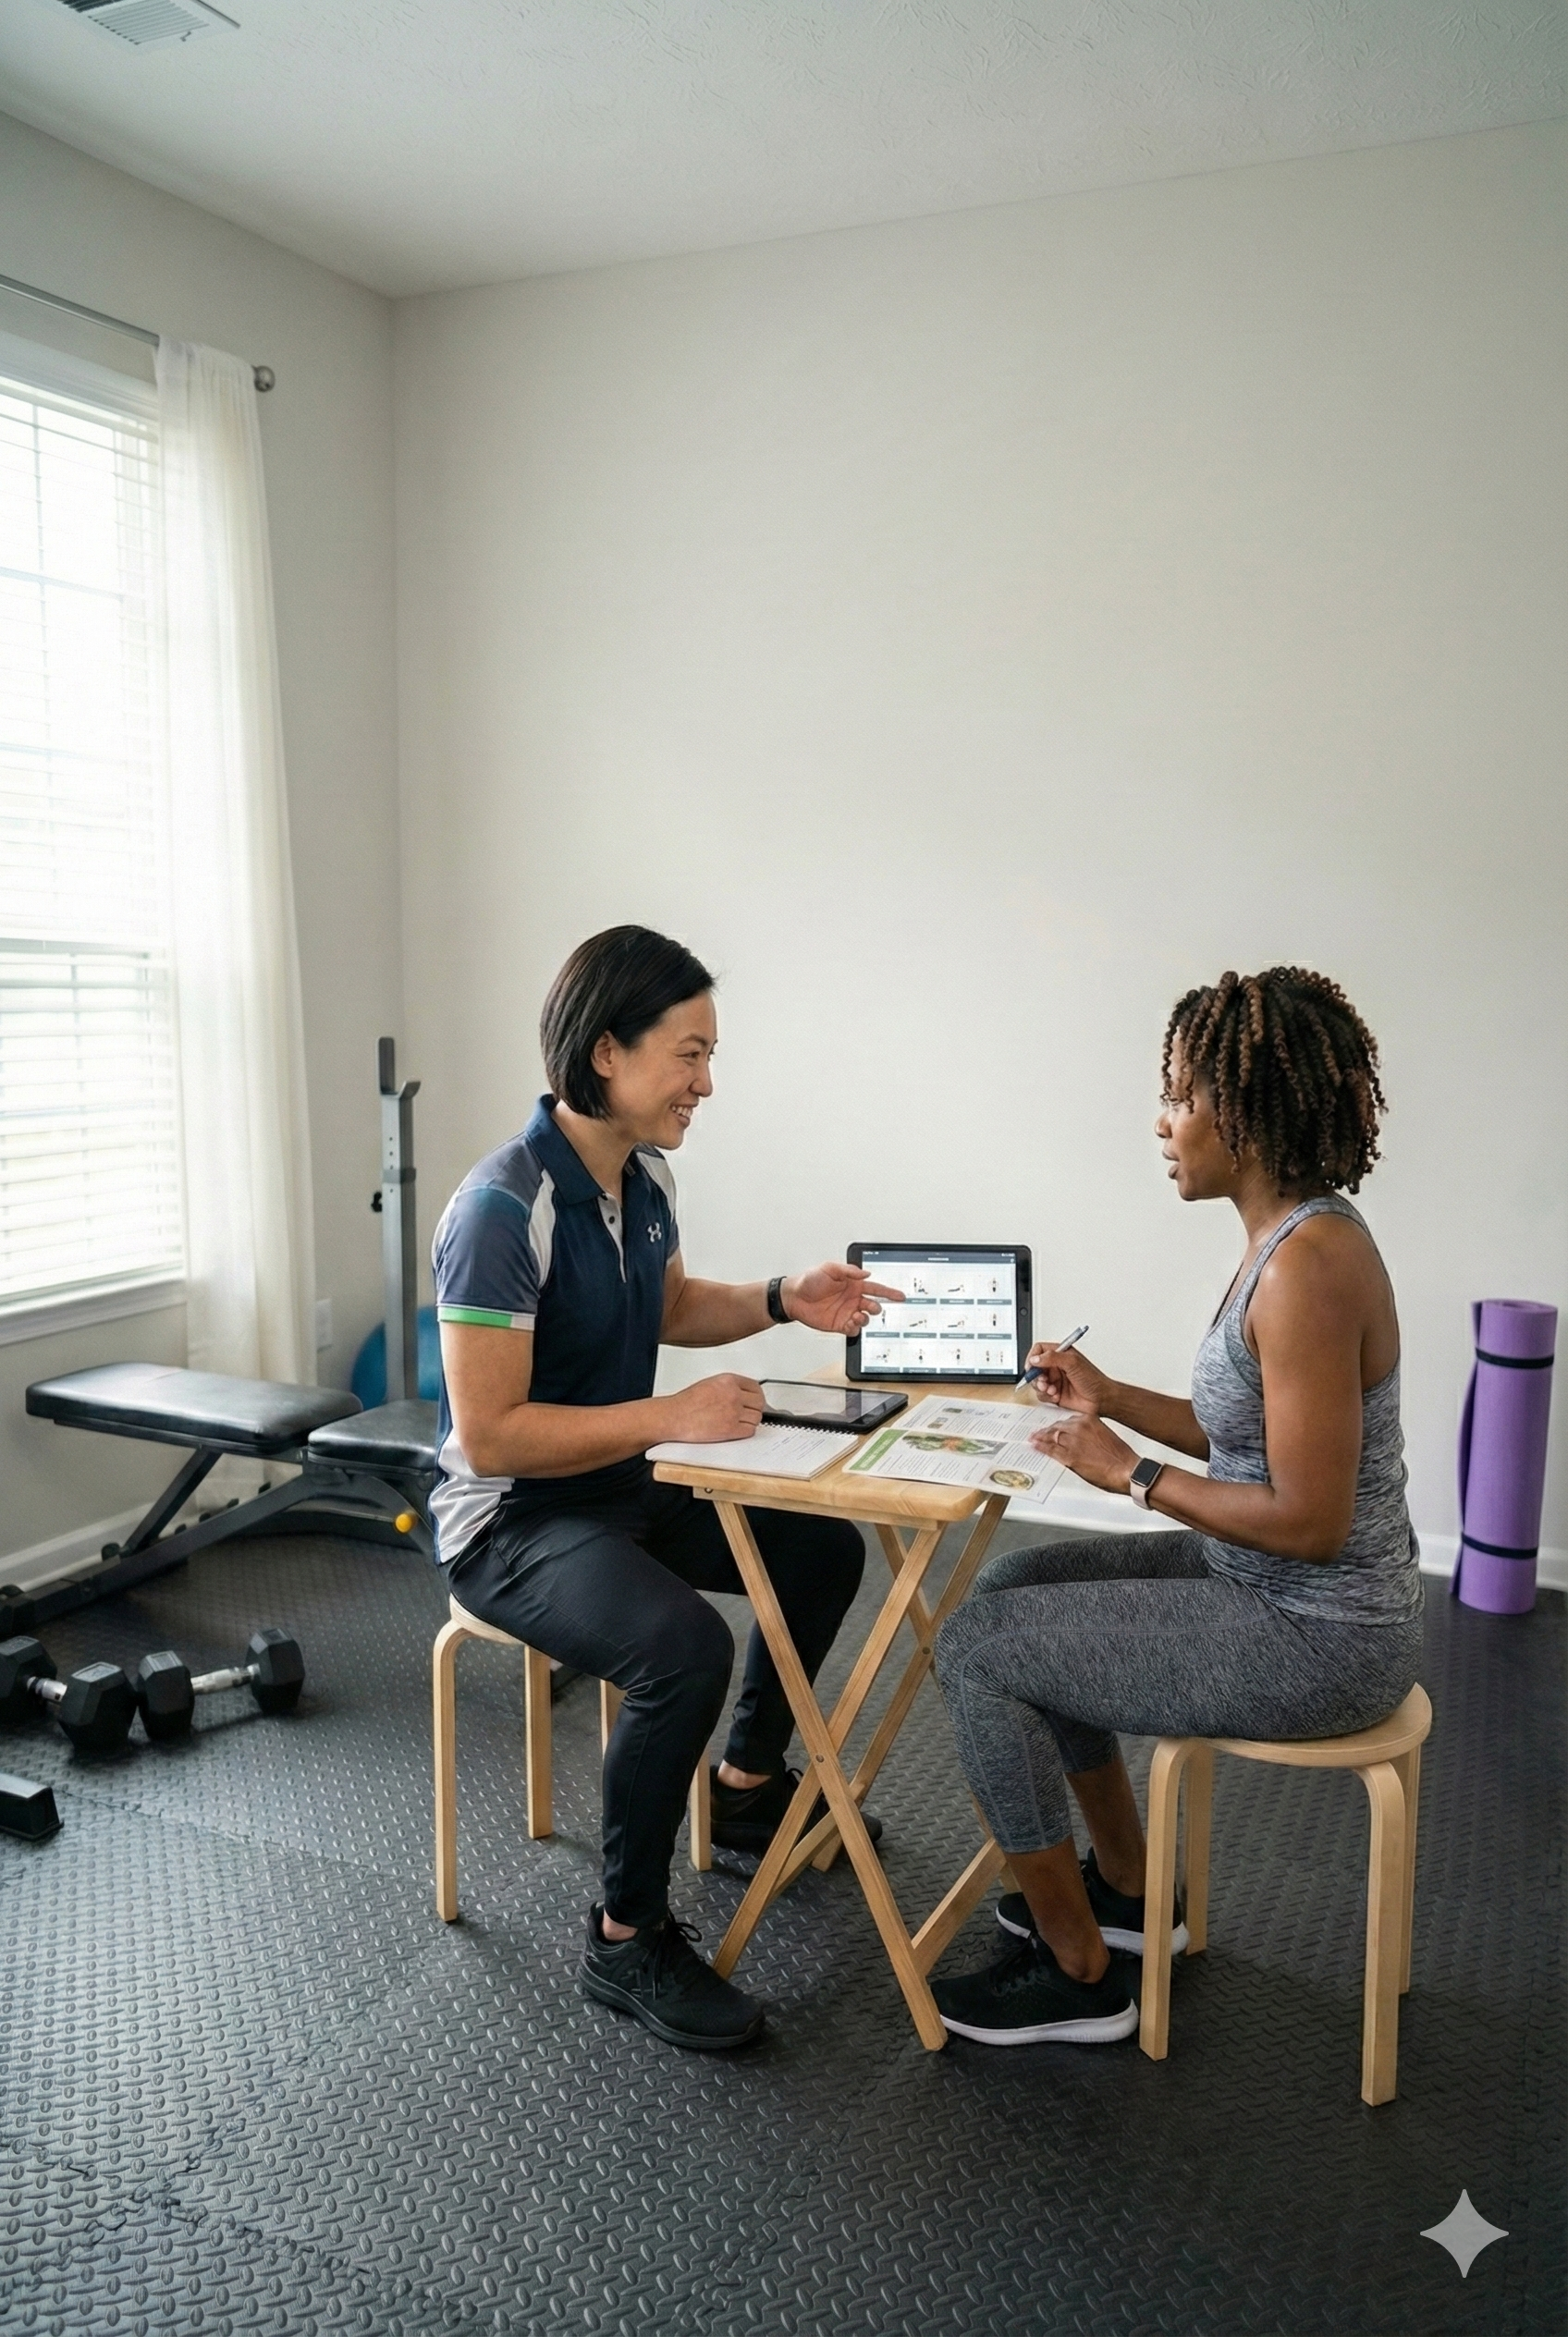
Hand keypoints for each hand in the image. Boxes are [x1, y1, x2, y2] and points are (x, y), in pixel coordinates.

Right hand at [664, 1373, 765, 1442]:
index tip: (755, 1400)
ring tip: (740, 1422)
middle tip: (749, 1412)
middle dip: (755, 1408)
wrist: (674, 1416)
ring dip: (750, 1421)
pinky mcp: (730, 1429)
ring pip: (756, 1418)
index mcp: (728, 1381)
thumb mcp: (710, 1384)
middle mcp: (733, 1395)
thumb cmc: (686, 1402)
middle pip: (759, 1403)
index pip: (755, 1387)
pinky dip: (746, 1431)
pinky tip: (738, 1429)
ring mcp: (733, 1412)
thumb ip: (728, 1387)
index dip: (757, 1396)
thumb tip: (742, 1394)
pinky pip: (750, 1431)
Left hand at [781, 1263, 904, 1336]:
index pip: (876, 1288)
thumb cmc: (809, 1280)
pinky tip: (850, 1323)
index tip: (900, 1296)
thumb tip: (866, 1273)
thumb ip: (849, 1271)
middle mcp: (852, 1299)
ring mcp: (846, 1312)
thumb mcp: (829, 1268)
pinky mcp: (839, 1324)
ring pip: (866, 1319)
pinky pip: (854, 1330)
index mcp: (853, 1285)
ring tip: (856, 1315)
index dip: (889, 1292)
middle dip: (876, 1307)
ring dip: (865, 1318)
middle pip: (874, 1305)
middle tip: (871, 1307)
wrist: (793, 1297)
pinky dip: (856, 1328)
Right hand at [1022, 1340, 1113, 1414]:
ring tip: (1051, 1389)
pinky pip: (1042, 1395)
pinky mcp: (1055, 1393)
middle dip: (1036, 1376)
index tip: (1031, 1366)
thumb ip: (1052, 1357)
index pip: (1039, 1350)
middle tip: (1043, 1381)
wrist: (1101, 1399)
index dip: (1033, 1357)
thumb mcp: (1073, 1363)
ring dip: (1041, 1387)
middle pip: (1035, 1368)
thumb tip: (1035, 1358)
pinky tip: (1056, 1396)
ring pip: (1037, 1382)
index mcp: (1061, 1354)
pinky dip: (1047, 1396)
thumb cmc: (1094, 1380)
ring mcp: (1055, 1380)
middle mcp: (1056, 1366)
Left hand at [1028, 1411, 1136, 1493]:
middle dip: (1047, 1431)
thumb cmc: (1120, 1456)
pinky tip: (1036, 1447)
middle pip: (1056, 1427)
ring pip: (1051, 1437)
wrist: (1127, 1470)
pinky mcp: (1070, 1456)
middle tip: (1038, 1434)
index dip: (1057, 1425)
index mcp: (1089, 1419)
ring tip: (1034, 1439)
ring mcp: (1073, 1441)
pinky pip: (1050, 1450)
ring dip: (1040, 1438)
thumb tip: (1078, 1440)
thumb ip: (1089, 1434)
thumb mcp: (1104, 1436)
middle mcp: (1079, 1427)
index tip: (1053, 1427)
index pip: (1067, 1420)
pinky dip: (1041, 1448)